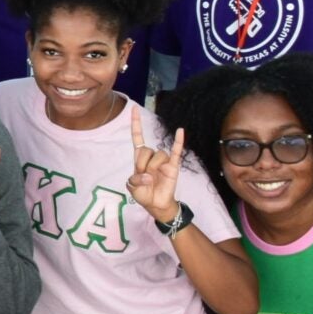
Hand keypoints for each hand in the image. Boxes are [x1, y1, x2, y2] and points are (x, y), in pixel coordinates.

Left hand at [125, 107, 186, 224]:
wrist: (156, 204)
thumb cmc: (144, 193)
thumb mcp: (132, 187)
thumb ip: (135, 180)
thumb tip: (148, 176)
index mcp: (140, 158)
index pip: (138, 138)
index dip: (136, 124)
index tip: (134, 109)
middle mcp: (152, 157)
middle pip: (146, 149)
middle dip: (142, 163)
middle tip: (143, 176)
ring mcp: (163, 161)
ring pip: (158, 155)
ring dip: (153, 167)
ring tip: (153, 178)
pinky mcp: (173, 166)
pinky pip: (176, 152)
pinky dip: (179, 141)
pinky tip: (180, 131)